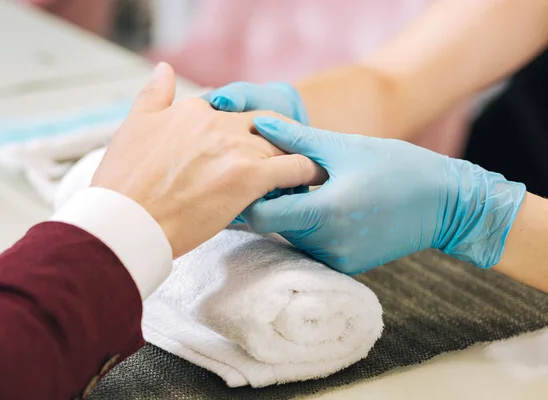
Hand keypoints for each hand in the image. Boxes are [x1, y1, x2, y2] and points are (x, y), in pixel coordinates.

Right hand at [91, 64, 324, 257]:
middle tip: (284, 162)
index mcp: (194, 109)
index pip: (235, 113)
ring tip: (303, 176)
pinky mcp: (249, 176)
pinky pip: (294, 168)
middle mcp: (218, 121)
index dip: (246, 133)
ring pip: (283, 143)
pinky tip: (312, 183)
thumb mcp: (134, 126)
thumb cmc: (124, 183)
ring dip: (294, 158)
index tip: (249, 150)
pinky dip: (307, 174)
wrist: (125, 220)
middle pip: (265, 125)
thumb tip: (164, 69)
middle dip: (277, 142)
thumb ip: (154, 96)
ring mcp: (235, 147)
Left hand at [241, 117, 525, 273]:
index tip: (255, 174)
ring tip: (309, 187)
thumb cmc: (398, 167)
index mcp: (324, 212)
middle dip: (271, 200)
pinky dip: (310, 226)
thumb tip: (258, 123)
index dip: (251, 195)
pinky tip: (328, 204)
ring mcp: (336, 259)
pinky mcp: (346, 265)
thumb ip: (295, 139)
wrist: (446, 203)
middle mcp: (326, 244)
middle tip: (280, 175)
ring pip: (291, 235)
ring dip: (291, 213)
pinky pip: (312, 245)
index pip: (259, 217)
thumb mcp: (344, 146)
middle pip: (273, 226)